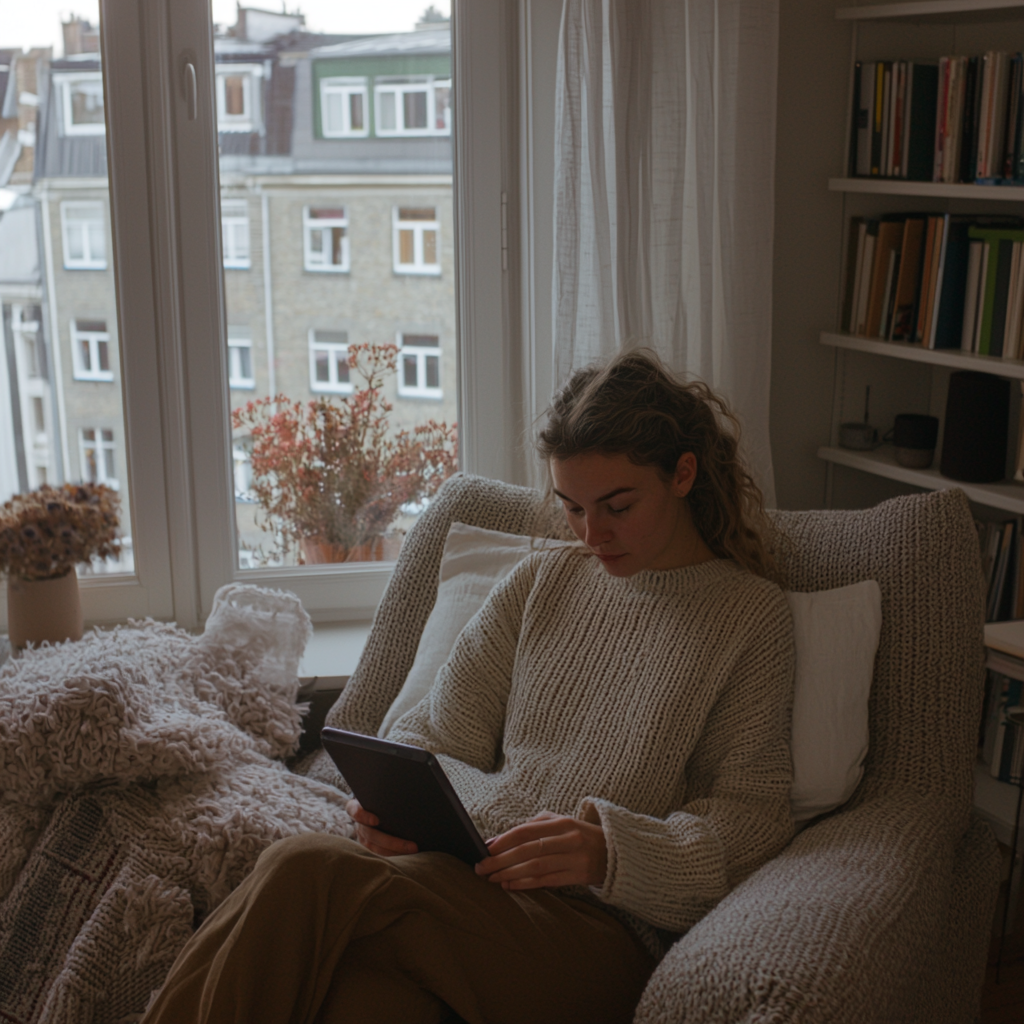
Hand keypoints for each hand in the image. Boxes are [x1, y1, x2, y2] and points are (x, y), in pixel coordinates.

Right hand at [346, 798, 416, 856]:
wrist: (374, 803)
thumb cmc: (379, 796)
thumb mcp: (378, 793)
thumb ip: (385, 794)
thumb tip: (407, 788)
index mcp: (356, 807)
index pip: (355, 811)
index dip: (364, 816)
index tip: (376, 820)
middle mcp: (358, 823)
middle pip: (372, 835)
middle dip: (392, 842)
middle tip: (412, 845)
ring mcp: (362, 836)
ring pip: (376, 848)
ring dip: (396, 850)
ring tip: (413, 850)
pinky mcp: (369, 846)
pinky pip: (380, 853)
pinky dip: (394, 854)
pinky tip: (408, 854)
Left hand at [474, 810, 606, 890]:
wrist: (615, 851)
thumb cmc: (580, 834)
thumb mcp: (561, 822)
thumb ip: (534, 826)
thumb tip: (500, 839)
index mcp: (563, 823)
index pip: (526, 831)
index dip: (504, 840)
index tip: (485, 848)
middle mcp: (569, 840)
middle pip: (528, 850)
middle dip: (501, 860)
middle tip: (481, 867)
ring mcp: (575, 859)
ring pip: (536, 868)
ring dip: (510, 874)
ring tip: (492, 878)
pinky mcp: (579, 876)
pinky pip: (547, 882)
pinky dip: (526, 884)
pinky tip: (510, 885)